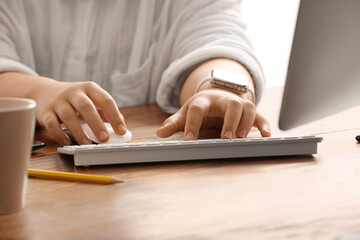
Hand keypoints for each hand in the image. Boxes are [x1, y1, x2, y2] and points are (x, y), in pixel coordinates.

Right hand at [33, 80, 126, 144]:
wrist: (44, 92)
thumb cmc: (74, 99)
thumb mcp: (91, 99)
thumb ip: (105, 112)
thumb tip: (121, 127)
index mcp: (90, 88)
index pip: (105, 100)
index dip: (115, 116)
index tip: (122, 131)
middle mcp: (74, 92)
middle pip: (86, 106)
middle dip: (96, 124)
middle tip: (105, 139)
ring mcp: (58, 101)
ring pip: (68, 116)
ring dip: (79, 132)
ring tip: (87, 144)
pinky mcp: (45, 112)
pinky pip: (52, 124)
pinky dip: (60, 134)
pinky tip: (67, 142)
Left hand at [156, 88, 270, 139]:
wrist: (218, 94)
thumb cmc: (202, 107)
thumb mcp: (186, 112)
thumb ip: (174, 123)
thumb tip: (159, 134)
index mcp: (204, 101)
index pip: (197, 109)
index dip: (192, 124)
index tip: (189, 140)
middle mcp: (223, 100)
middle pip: (230, 104)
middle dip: (229, 120)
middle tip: (225, 138)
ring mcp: (238, 104)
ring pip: (247, 107)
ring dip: (247, 122)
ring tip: (242, 138)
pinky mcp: (249, 110)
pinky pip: (260, 114)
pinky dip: (264, 124)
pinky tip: (267, 135)